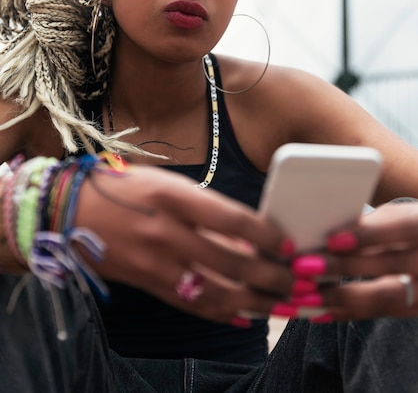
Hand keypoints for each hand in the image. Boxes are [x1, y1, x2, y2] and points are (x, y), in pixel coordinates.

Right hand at [74, 165, 293, 323]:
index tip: (287, 244)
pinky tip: (245, 316)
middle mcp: (167, 231)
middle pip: (230, 261)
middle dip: (269, 275)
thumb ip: (204, 207)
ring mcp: (157, 263)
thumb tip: (244, 233)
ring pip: (215, 291)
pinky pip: (191, 304)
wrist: (70, 212)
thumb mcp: (166, 183)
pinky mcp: (148, 284)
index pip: (232, 219)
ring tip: (281, 305)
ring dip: (253, 301)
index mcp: (174, 197)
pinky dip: (222, 313)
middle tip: (296, 280)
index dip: (265, 235)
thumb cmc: (123, 189)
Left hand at [292, 200, 417, 319]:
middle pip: (388, 264)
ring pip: (383, 298)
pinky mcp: (415, 309)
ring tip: (302, 296)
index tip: (332, 240)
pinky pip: (379, 314)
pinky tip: (317, 311)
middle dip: (341, 267)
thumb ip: (369, 223)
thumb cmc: (407, 226)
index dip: (367, 235)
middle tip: (301, 267)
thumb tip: (323, 231)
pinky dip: (346, 312)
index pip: (400, 228)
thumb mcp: (396, 216)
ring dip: (338, 297)